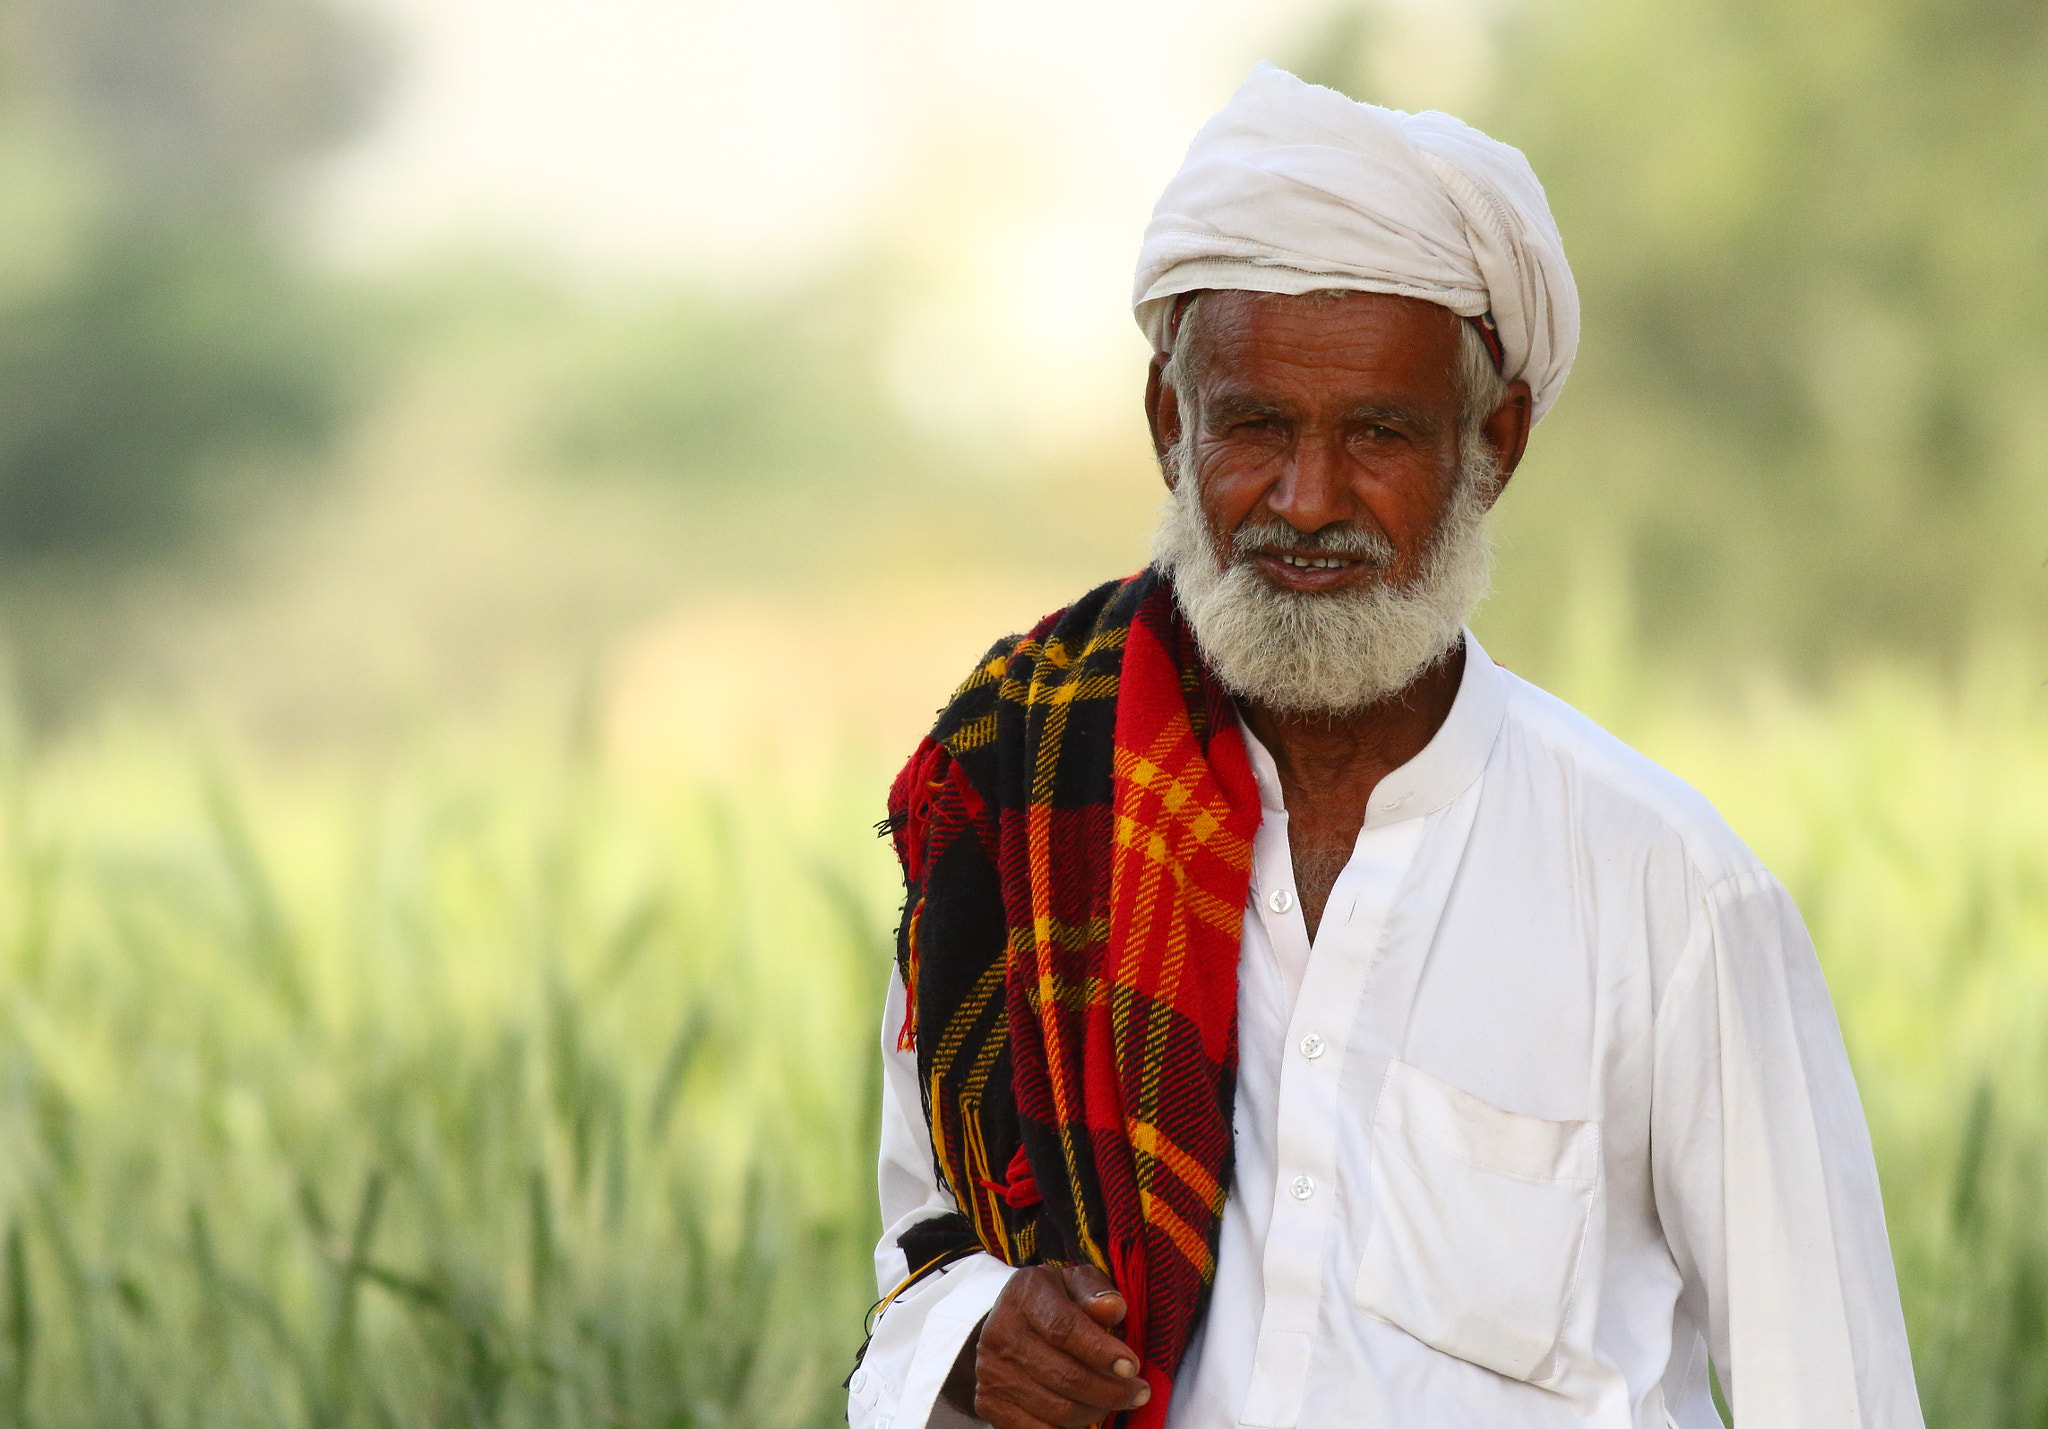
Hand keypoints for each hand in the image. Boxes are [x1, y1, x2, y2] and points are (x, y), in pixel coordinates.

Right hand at [940, 1264, 1149, 1427]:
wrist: (1009, 1323)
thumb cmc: (1054, 1302)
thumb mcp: (1075, 1283)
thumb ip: (1096, 1292)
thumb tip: (1113, 1308)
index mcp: (1025, 1294)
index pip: (1064, 1329)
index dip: (1102, 1351)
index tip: (1132, 1367)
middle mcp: (1001, 1332)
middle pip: (1064, 1375)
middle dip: (1110, 1391)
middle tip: (1138, 1392)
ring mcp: (990, 1371)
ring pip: (1056, 1409)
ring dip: (1096, 1411)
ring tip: (1117, 1400)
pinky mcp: (989, 1402)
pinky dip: (1069, 1428)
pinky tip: (1088, 1412)